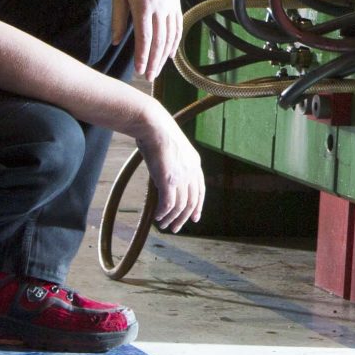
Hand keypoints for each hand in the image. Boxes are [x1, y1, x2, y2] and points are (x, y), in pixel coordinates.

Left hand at [113, 0, 182, 82]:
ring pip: (171, 36)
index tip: (139, 70)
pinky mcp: (176, 3)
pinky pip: (178, 27)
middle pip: (159, 40)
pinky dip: (175, 42)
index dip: (142, 56)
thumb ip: (118, 19)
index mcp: (143, 4)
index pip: (144, 37)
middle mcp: (160, 6)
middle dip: (154, 61)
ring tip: (157, 69)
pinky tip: (169, 53)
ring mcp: (171, 5)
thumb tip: (116, 42)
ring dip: (164, 55)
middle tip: (148, 77)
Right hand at [137, 105, 205, 231]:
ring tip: (164, 225)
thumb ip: (174, 165)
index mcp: (195, 164)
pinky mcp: (169, 179)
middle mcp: (191, 171)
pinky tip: (157, 217)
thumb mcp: (172, 150)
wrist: (153, 125)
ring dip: (172, 218)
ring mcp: (181, 176)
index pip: (200, 190)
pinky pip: (168, 203)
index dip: (198, 206)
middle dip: (184, 217)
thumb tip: (166, 178)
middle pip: (192, 202)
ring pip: (180, 206)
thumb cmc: (158, 134)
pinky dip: (163, 213)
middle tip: (176, 228)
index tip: (194, 218)